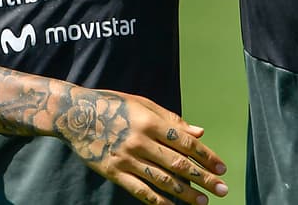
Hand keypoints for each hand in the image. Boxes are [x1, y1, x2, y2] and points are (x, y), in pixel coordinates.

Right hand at [60, 90, 229, 204]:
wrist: (76, 115)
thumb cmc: (114, 105)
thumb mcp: (143, 104)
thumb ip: (172, 119)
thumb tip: (199, 133)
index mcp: (151, 122)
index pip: (185, 143)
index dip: (206, 157)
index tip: (222, 169)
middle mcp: (141, 141)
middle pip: (178, 164)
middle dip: (203, 179)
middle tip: (221, 190)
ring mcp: (127, 159)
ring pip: (162, 180)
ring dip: (185, 193)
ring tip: (203, 202)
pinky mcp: (114, 172)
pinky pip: (140, 190)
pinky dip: (158, 201)